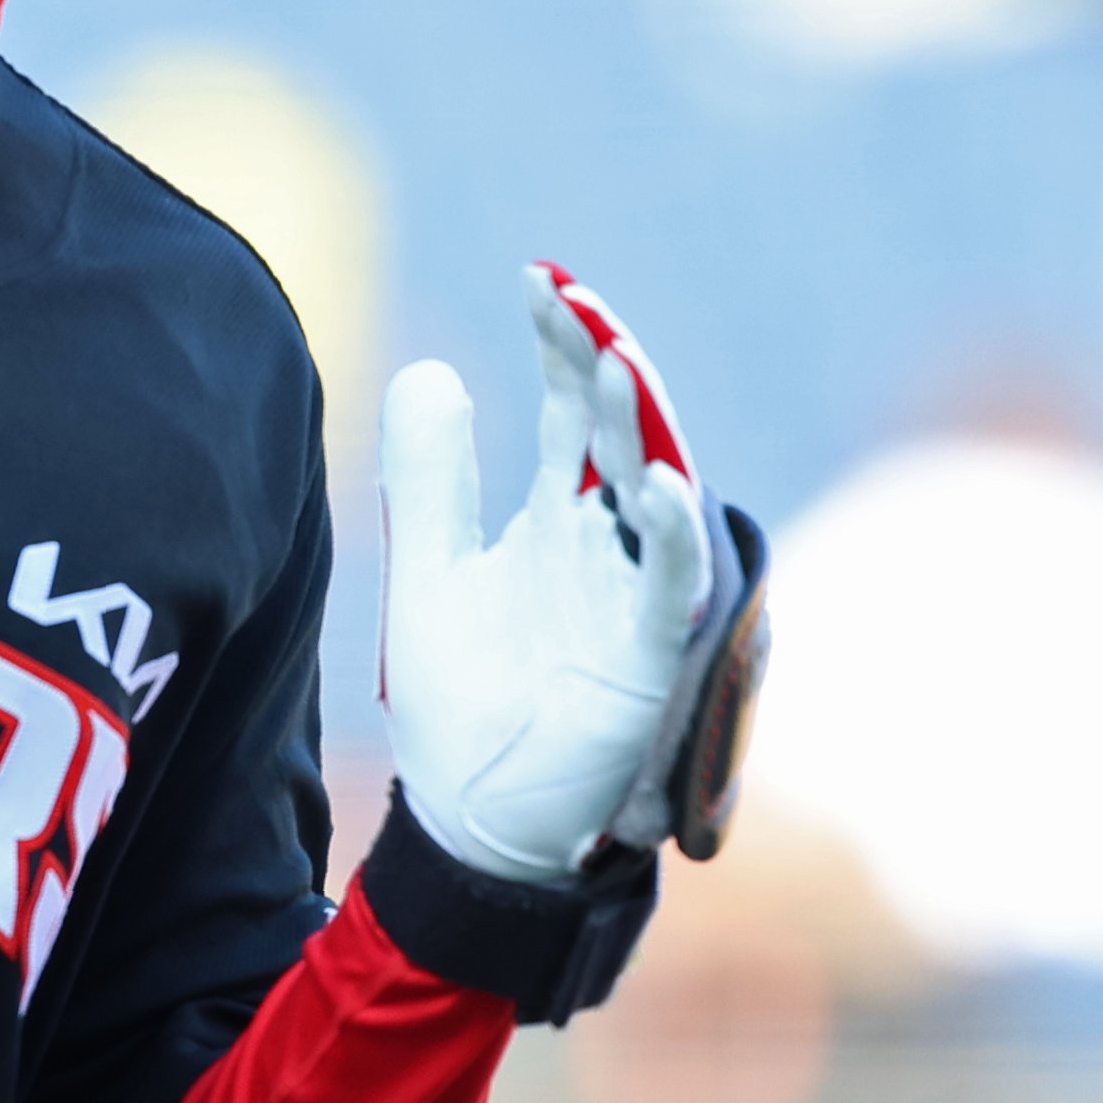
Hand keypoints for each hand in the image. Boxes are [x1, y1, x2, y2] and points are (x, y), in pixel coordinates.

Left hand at [380, 267, 715, 886]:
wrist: (471, 823)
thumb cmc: (462, 704)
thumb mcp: (429, 571)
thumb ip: (430, 477)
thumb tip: (430, 367)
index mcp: (560, 516)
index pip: (572, 406)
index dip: (561, 342)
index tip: (538, 278)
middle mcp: (608, 544)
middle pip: (622, 430)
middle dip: (606, 362)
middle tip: (576, 300)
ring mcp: (634, 597)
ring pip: (657, 492)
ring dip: (643, 427)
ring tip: (615, 359)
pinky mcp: (648, 657)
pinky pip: (674, 587)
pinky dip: (674, 535)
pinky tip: (658, 483)